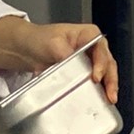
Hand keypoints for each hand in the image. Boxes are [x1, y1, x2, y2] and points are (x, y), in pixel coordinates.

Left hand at [0, 16, 118, 103]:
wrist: (23, 49)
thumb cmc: (37, 39)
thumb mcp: (51, 43)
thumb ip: (64, 53)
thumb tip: (73, 64)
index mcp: (87, 34)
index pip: (100, 48)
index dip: (101, 62)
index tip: (95, 76)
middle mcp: (91, 47)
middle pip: (107, 62)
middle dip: (110, 78)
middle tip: (109, 92)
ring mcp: (88, 60)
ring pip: (105, 73)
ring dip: (108, 86)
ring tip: (109, 99)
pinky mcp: (82, 72)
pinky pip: (95, 81)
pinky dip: (99, 90)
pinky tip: (100, 99)